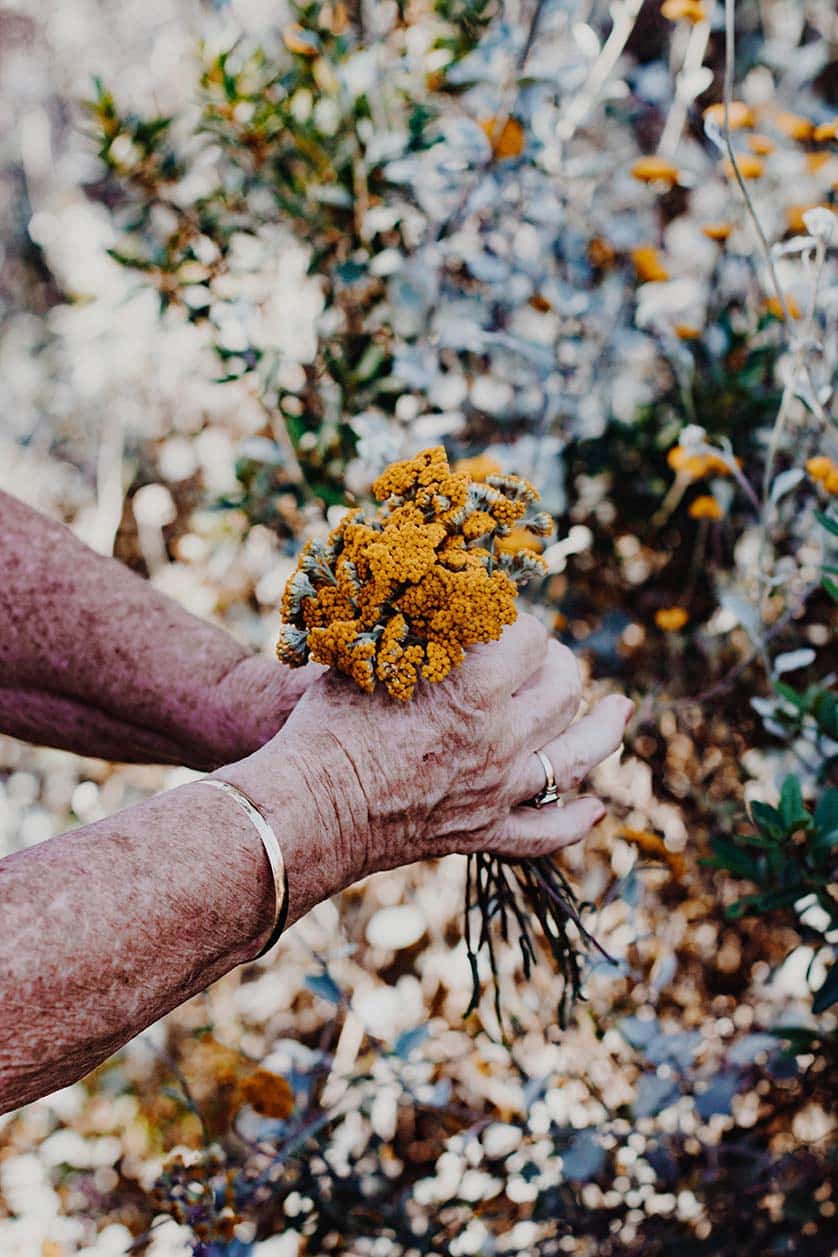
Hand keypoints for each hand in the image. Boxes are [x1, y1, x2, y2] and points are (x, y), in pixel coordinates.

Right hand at [222, 614, 632, 923]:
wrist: (307, 809)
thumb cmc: (328, 725)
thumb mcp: (372, 657)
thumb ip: (417, 628)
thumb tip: (440, 592)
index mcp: (475, 687)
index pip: (529, 636)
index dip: (518, 620)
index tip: (501, 616)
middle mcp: (502, 738)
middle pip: (564, 687)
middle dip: (559, 661)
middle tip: (543, 654)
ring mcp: (500, 790)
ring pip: (579, 755)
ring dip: (605, 729)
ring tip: (620, 711)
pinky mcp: (485, 833)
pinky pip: (548, 831)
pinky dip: (577, 818)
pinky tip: (597, 806)